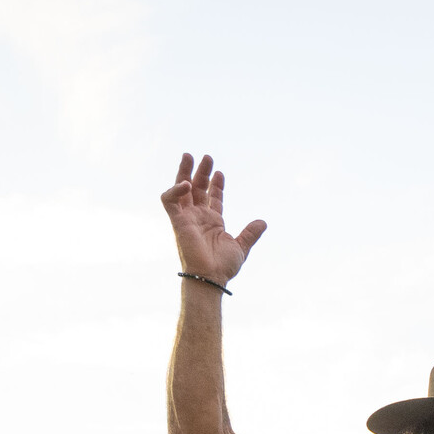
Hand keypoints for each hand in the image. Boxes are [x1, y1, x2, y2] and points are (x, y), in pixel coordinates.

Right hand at [161, 153, 265, 285]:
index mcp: (212, 221)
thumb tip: (263, 222)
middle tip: (207, 157)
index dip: (216, 184)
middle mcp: (198, 217)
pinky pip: (169, 201)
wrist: (211, 277)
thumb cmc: (223, 266)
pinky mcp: (177, 221)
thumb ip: (251, 233)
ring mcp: (187, 218)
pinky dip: (175, 190)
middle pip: (197, 188)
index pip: (212, 197)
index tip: (220, 173)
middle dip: (201, 172)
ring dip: (184, 172)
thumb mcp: (241, 246)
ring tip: (189, 156)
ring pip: (181, 189)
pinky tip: (186, 184)